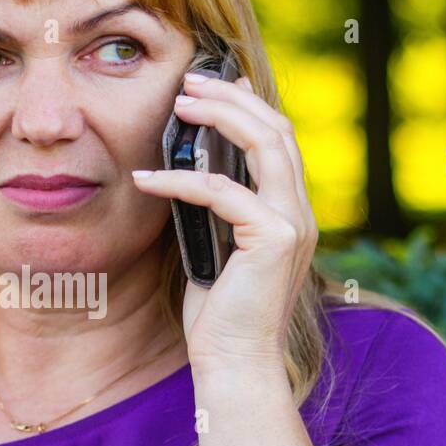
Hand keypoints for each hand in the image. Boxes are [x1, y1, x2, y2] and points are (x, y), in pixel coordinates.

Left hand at [132, 73, 317, 378]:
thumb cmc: (218, 316)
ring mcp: (294, 224)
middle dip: (232, 97)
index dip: (245, 105)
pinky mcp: (275, 240)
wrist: (233, 365)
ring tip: (178, 104)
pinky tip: (145, 178)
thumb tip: (183, 172)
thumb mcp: (212, 248)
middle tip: (188, 81)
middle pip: (277, 129)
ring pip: (266, 145)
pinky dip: (180, 180)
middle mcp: (300, 213)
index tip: (207, 86)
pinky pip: (223, 192)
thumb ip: (212, 212)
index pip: (278, 140)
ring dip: (220, 116)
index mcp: (290, 213)